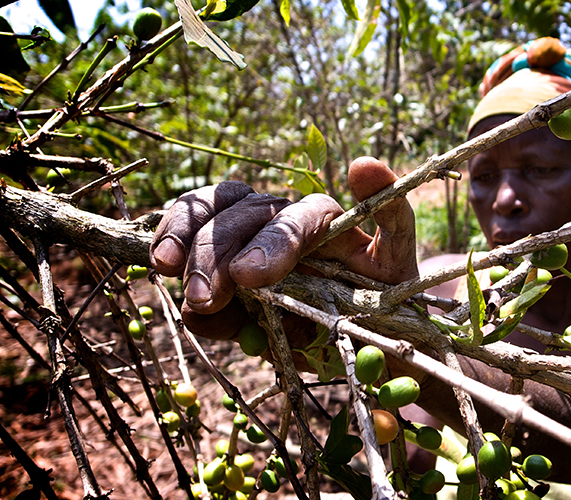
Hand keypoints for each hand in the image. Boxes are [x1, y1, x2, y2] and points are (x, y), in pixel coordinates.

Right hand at [149, 157, 417, 339]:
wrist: (354, 342)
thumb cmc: (377, 299)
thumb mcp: (395, 265)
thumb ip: (392, 216)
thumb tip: (363, 164)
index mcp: (318, 219)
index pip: (291, 218)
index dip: (268, 242)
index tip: (249, 276)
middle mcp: (275, 221)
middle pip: (236, 216)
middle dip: (213, 254)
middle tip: (204, 296)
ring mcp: (242, 242)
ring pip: (204, 217)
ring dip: (185, 244)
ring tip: (175, 281)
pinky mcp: (220, 271)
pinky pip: (187, 254)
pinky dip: (176, 271)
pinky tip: (187, 306)